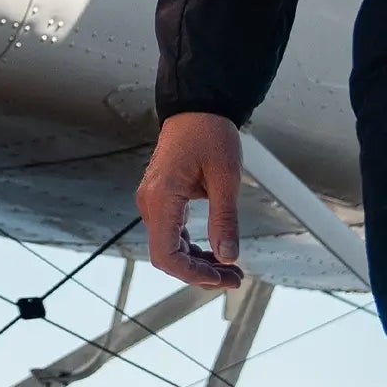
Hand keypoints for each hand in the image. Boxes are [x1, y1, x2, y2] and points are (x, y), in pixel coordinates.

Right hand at [137, 111, 245, 288]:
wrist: (198, 108)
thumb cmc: (210, 134)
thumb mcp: (225, 178)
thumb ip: (225, 219)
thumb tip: (228, 256)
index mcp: (162, 198)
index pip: (166, 254)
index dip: (192, 274)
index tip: (221, 278)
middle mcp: (151, 203)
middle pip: (167, 256)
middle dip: (200, 273)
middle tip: (235, 279)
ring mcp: (154, 202)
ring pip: (170, 247)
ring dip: (198, 263)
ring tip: (230, 270)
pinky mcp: (162, 199)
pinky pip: (172, 233)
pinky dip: (192, 248)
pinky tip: (215, 253)